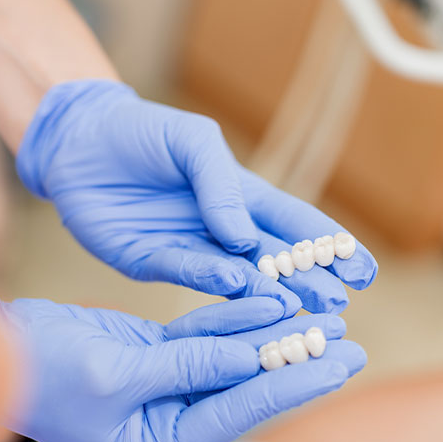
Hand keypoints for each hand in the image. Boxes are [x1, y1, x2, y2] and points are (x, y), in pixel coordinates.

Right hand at [0, 296, 365, 441]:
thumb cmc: (41, 372)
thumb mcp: (113, 372)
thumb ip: (184, 365)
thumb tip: (249, 356)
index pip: (239, 409)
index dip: (293, 382)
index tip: (342, 361)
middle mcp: (167, 421)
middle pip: (244, 386)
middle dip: (296, 362)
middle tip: (350, 341)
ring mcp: (162, 386)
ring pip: (229, 357)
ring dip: (271, 335)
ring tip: (320, 316)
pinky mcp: (153, 354)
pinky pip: (202, 336)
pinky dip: (232, 318)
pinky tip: (266, 300)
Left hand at [17, 80, 377, 315]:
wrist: (78, 142)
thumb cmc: (142, 132)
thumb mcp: (192, 142)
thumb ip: (220, 184)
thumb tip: (244, 237)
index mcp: (238, 195)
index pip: (294, 224)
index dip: (330, 247)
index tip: (363, 271)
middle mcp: (219, 228)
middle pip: (273, 260)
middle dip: (307, 281)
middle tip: (337, 304)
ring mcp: (187, 248)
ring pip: (235, 277)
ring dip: (266, 292)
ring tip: (297, 309)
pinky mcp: (150, 261)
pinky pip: (184, 273)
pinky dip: (210, 282)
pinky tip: (235, 284)